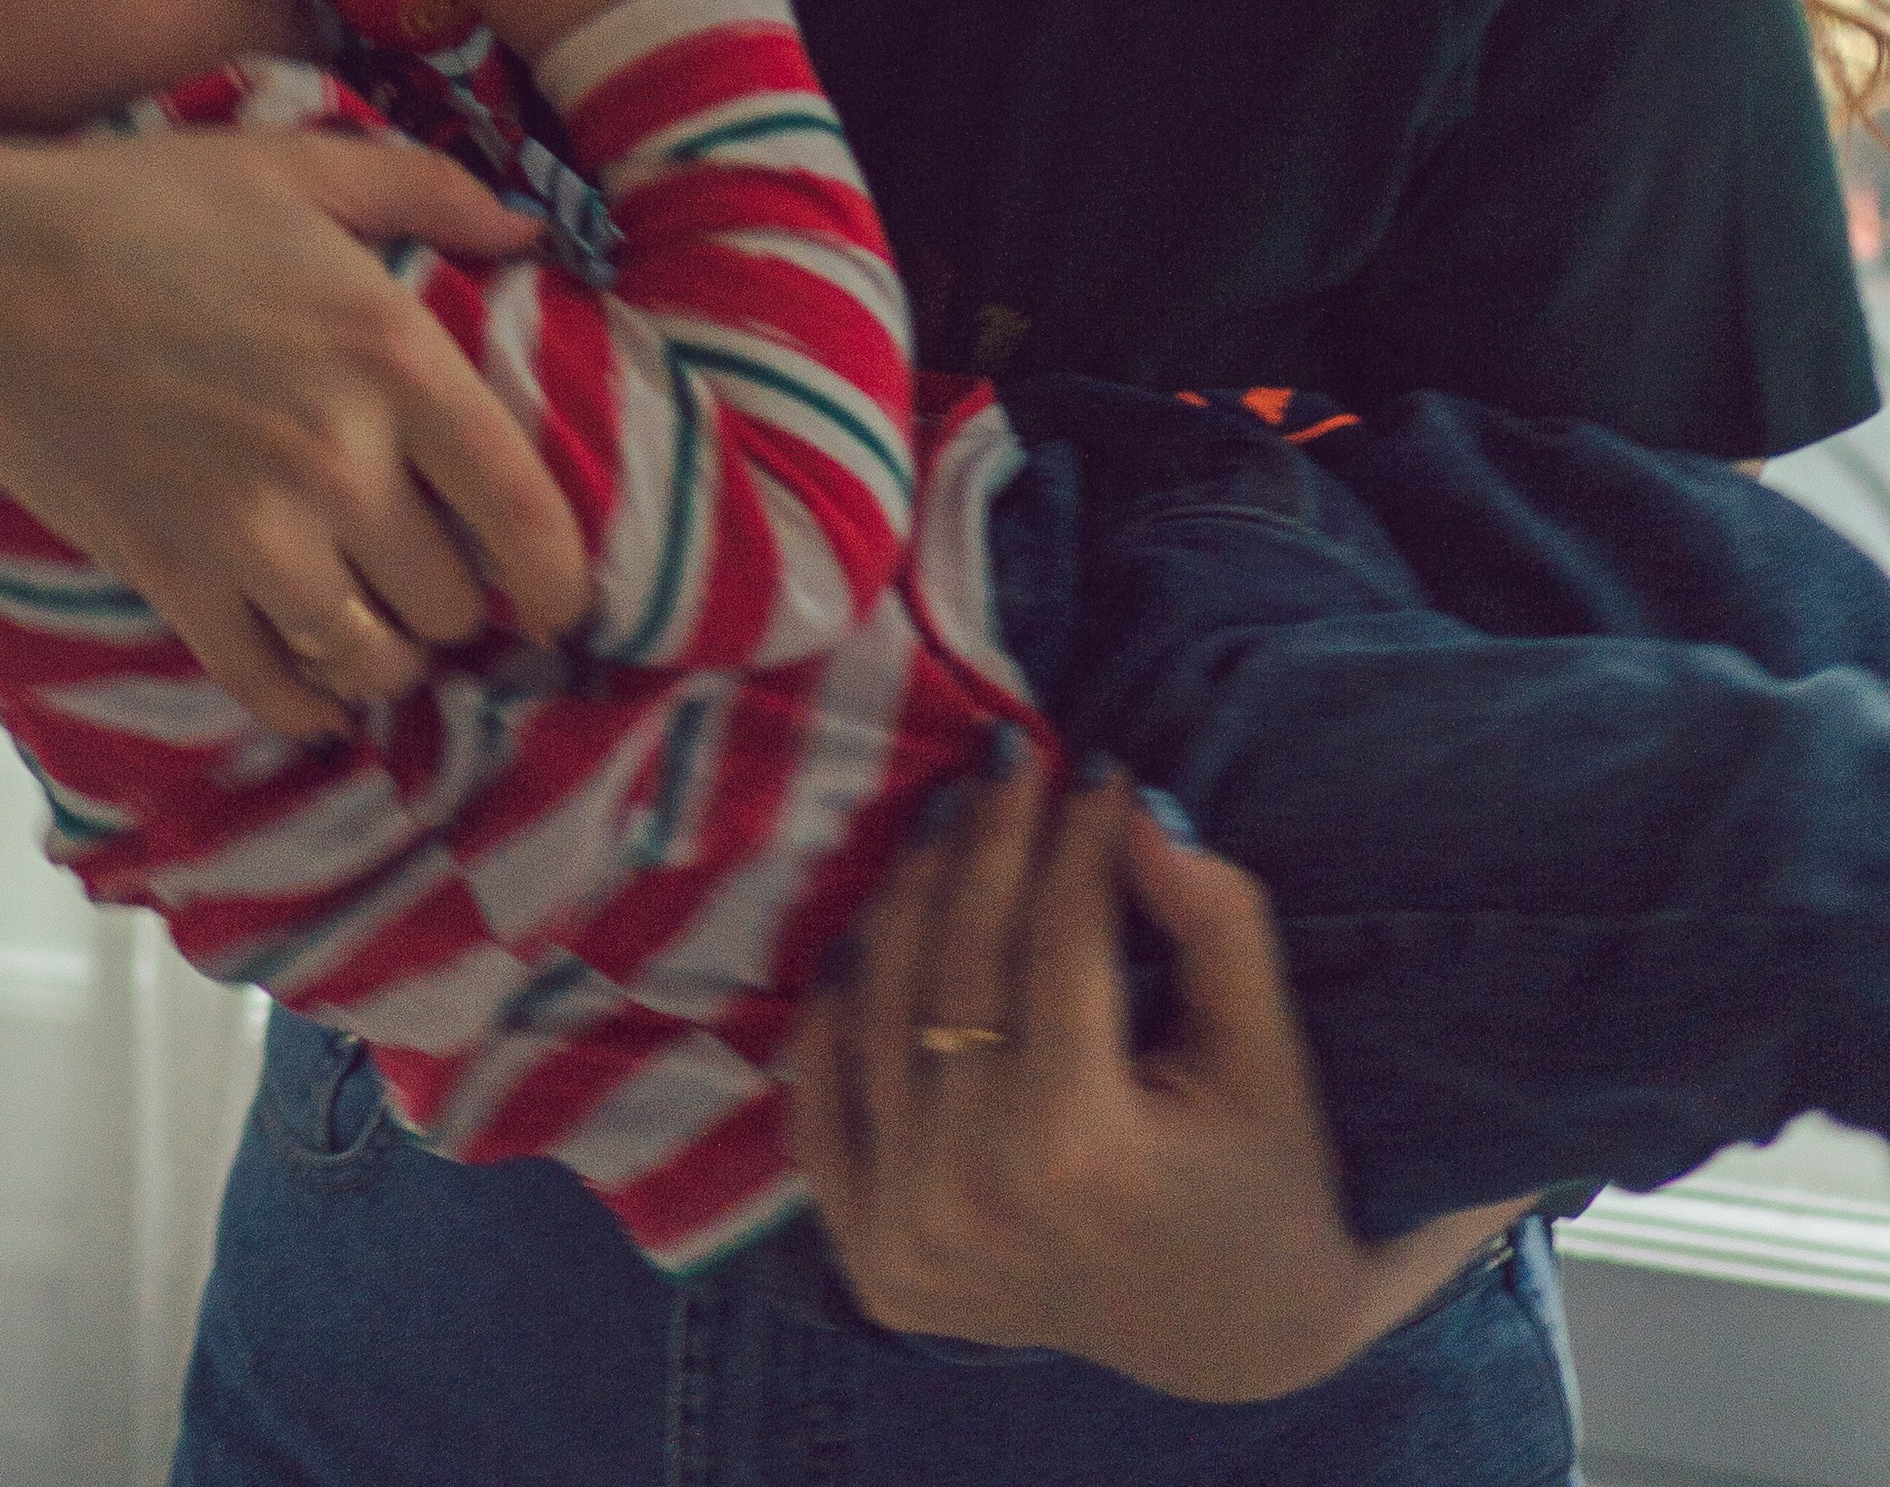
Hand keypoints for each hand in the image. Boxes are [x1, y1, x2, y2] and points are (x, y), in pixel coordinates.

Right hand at [0, 115, 591, 733]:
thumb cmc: (140, 207)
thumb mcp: (294, 169)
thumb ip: (427, 190)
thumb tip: (528, 231)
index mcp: (388, 347)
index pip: (523, 507)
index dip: (561, 576)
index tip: (561, 597)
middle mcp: (336, 452)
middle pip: (454, 599)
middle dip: (462, 604)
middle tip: (446, 585)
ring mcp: (251, 527)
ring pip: (372, 658)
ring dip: (389, 659)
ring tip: (386, 634)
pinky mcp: (173, 577)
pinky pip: (271, 687)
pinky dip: (306, 702)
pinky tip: (314, 680)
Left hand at [793, 755, 1535, 1400]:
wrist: (1239, 1334)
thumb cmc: (1269, 1172)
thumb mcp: (1268, 1047)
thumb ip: (1216, 920)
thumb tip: (1136, 806)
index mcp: (1083, 1152)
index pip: (1060, 942)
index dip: (1080, 837)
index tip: (1096, 764)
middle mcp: (974, 1200)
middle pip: (960, 966)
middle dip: (990, 839)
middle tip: (1012, 752)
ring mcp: (907, 1242)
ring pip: (880, 1014)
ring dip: (910, 897)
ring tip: (951, 813)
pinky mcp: (873, 1264)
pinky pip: (817, 1106)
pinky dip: (834, 1013)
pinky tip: (874, 927)